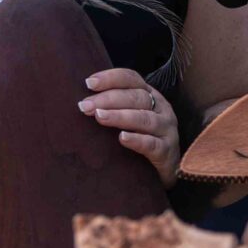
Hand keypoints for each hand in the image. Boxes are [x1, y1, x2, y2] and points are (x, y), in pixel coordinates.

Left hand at [80, 68, 179, 182]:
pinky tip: (122, 138)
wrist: (164, 169)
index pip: (131, 79)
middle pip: (136, 97)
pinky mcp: (167, 152)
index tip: (88, 83)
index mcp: (149, 95)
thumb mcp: (128, 116)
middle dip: (108, 99)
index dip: (110, 78)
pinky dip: (137, 140)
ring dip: (120, 116)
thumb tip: (79, 101)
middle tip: (85, 106)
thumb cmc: (139, 137)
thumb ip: (110, 105)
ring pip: (144, 118)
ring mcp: (167, 130)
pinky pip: (153, 144)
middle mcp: (161, 109)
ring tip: (99, 117)